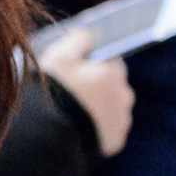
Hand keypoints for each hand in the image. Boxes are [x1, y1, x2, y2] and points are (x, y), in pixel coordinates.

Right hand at [40, 29, 133, 158]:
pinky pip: (110, 130)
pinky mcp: (117, 141)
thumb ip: (74, 42)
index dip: (95, 63)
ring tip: (76, 114)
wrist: (51, 136)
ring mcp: (122, 119)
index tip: (80, 69)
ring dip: (101, 108)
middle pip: (115, 85)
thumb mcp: (57, 60)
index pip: (111, 59)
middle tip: (76, 93)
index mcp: (113, 72)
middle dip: (100, 86)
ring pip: (114, 108)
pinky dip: (99, 129)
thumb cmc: (54, 93)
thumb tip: (87, 34)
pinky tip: (81, 129)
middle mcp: (124, 94)